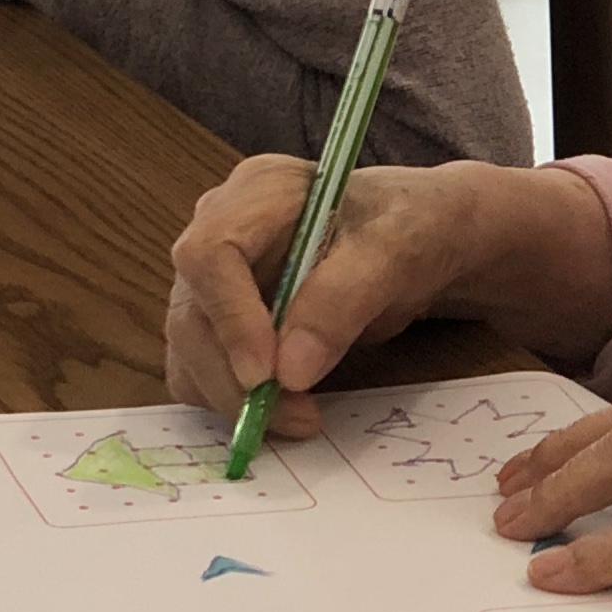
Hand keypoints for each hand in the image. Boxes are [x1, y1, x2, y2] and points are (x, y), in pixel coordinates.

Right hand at [164, 160, 611, 435]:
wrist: (423, 238)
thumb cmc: (412, 227)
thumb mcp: (397, 250)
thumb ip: (344, 299)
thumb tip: (289, 371)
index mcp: (258, 192)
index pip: (210, 253)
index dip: (231, 319)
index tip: (269, 376)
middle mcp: (221, 229)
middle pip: (192, 311)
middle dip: (234, 377)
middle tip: (296, 418)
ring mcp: (215, 277)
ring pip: (188, 348)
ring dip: (232, 398)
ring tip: (301, 419)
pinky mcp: (219, 319)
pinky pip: (199, 368)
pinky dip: (228, 401)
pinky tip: (280, 411)